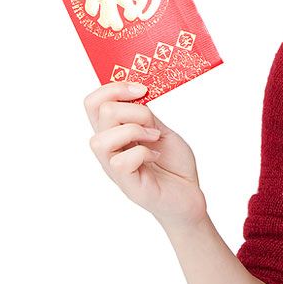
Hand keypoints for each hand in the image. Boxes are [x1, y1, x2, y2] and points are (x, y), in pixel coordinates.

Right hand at [83, 81, 206, 229]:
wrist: (189, 195)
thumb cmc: (173, 164)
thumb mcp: (160, 130)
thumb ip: (144, 115)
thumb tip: (134, 92)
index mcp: (114, 133)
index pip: (93, 103)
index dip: (113, 88)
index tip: (141, 90)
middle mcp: (109, 150)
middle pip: (98, 112)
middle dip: (131, 108)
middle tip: (152, 122)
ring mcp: (114, 168)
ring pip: (100, 140)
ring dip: (133, 131)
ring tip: (154, 138)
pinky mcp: (128, 185)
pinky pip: (121, 162)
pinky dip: (143, 153)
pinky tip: (155, 156)